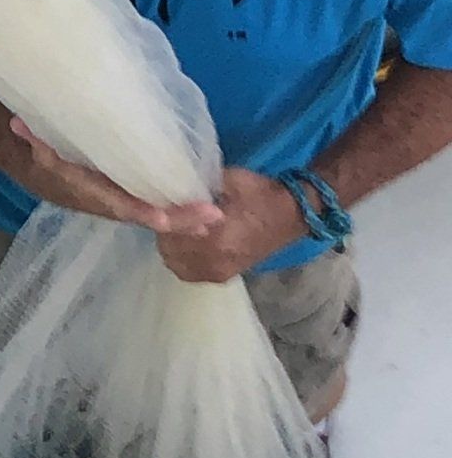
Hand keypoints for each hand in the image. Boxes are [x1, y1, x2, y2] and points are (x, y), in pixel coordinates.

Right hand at [8, 121, 222, 235]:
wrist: (38, 166)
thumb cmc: (43, 149)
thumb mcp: (37, 141)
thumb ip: (33, 134)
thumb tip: (19, 123)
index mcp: (84, 190)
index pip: (114, 204)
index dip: (138, 212)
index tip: (162, 219)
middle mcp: (103, 201)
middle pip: (143, 216)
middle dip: (177, 220)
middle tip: (211, 218)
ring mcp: (117, 202)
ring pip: (152, 215)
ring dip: (184, 219)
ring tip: (215, 218)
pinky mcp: (128, 196)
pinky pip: (154, 205)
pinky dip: (177, 209)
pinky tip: (203, 209)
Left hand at [155, 168, 304, 282]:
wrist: (294, 214)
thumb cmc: (262, 193)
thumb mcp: (228, 180)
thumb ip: (197, 188)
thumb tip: (172, 189)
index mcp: (216, 236)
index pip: (172, 231)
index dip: (164, 216)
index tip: (163, 204)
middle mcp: (214, 260)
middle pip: (169, 249)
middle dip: (167, 232)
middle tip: (169, 215)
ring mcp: (219, 271)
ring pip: (176, 264)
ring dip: (173, 246)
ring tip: (178, 229)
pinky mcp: (224, 276)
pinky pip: (190, 272)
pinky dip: (183, 259)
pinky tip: (187, 244)